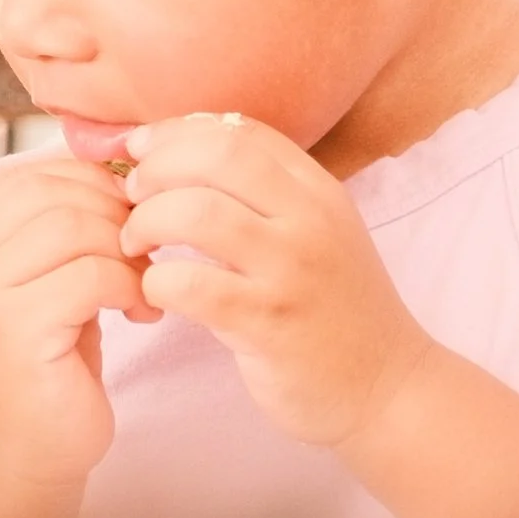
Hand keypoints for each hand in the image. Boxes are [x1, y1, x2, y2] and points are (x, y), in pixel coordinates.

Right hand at [0, 157, 151, 489]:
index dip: (101, 191)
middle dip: (119, 220)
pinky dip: (132, 289)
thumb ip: (67, 228)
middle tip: (149, 257)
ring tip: (145, 290)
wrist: (30, 457)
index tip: (137, 228)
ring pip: (77, 230)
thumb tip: (126, 164)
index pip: (39, 178)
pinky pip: (92, 276)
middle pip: (58, 197)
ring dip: (129, 254)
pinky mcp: (11, 330)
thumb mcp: (55, 281)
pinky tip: (142, 316)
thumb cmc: (54, 364)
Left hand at [118, 113, 434, 449]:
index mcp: (318, 190)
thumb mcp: (315, 232)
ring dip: (147, 222)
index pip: (239, 129)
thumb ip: (264, 193)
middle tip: (131, 197)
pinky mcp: (270, 324)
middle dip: (156, 168)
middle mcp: (310, 220)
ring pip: (197, 213)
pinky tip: (154, 293)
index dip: (177, 131)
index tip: (141, 152)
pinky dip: (157, 282)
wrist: (386, 388)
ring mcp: (291, 271)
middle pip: (216, 155)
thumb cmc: (335, 309)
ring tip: (135, 245)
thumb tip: (179, 150)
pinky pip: (193, 285)